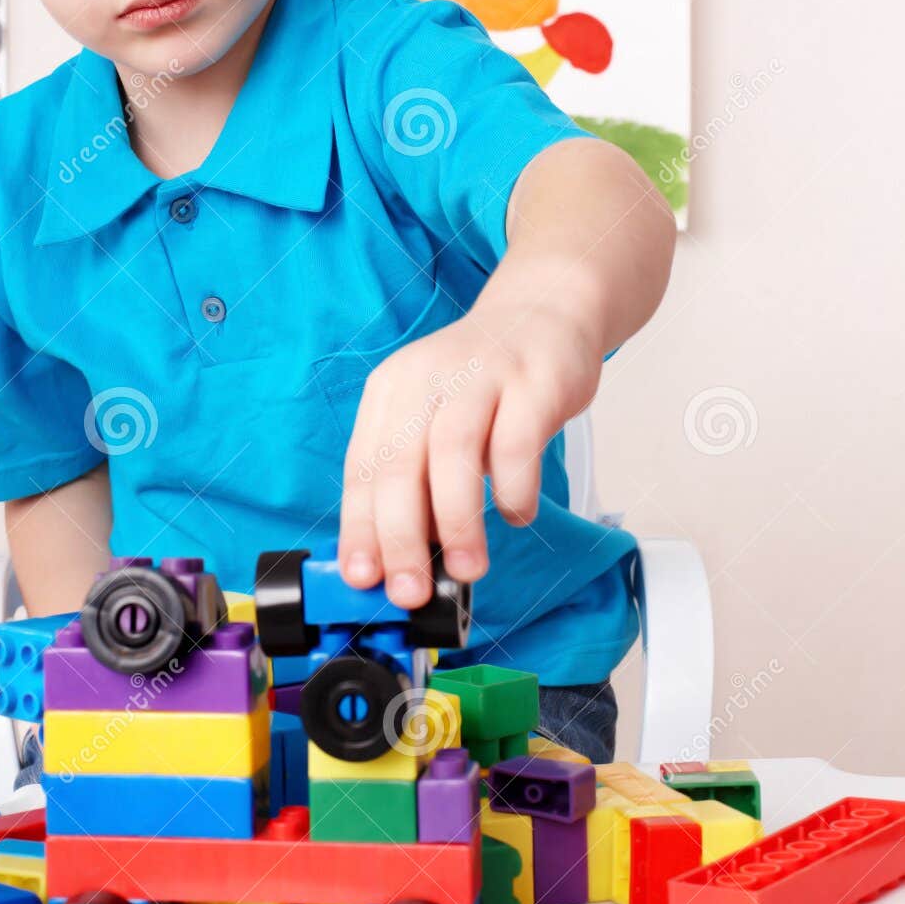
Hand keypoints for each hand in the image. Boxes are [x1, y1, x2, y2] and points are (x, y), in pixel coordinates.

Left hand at [336, 259, 605, 609]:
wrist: (545, 312)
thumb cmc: (484, 383)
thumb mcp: (433, 419)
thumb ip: (416, 480)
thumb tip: (402, 559)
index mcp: (390, 392)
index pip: (361, 468)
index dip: (359, 527)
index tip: (362, 579)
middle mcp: (426, 379)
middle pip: (399, 465)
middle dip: (401, 538)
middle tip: (411, 590)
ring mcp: (479, 375)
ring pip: (452, 453)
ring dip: (457, 521)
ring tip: (467, 567)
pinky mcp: (532, 381)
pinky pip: (517, 444)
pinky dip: (513, 489)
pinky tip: (517, 514)